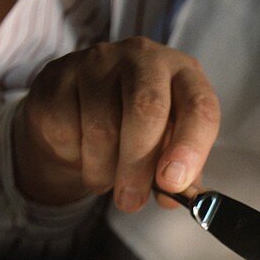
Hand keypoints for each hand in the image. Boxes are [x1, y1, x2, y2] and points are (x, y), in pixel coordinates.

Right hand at [12, 37, 220, 210]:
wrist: (79, 112)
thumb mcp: (167, 149)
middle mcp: (144, 58)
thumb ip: (178, 175)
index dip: (190, 147)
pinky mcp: (59, 74)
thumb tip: (173, 196)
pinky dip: (75, 155)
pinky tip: (82, 156)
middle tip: (131, 201)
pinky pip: (66, 126)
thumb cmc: (135, 131)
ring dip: (104, 169)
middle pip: (147, 109)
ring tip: (106, 181)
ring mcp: (98, 61)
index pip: (200, 106)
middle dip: (138, 165)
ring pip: (103, 125)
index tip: (173, 184)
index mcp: (183, 75)